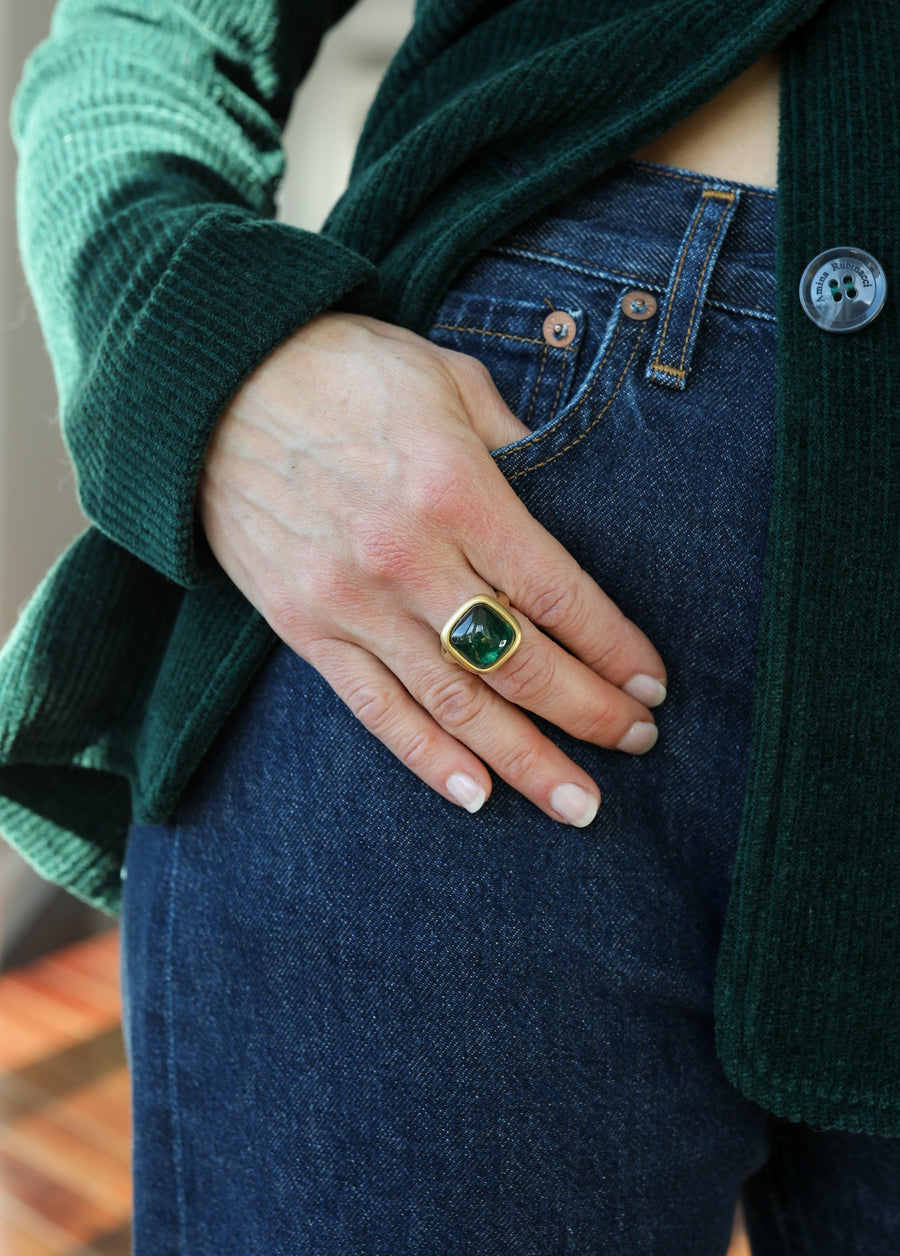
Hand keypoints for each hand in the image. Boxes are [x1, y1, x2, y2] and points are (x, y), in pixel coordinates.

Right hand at [197, 312, 666, 826]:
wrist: (213, 385)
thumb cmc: (344, 370)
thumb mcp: (448, 379)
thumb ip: (517, 444)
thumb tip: (571, 498)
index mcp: (456, 490)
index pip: (559, 595)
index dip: (614, 650)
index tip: (651, 684)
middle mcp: (409, 558)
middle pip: (519, 662)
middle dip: (590, 713)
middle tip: (640, 743)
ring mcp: (352, 602)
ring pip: (456, 703)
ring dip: (525, 760)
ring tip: (580, 803)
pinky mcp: (306, 627)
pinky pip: (375, 708)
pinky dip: (427, 757)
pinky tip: (476, 795)